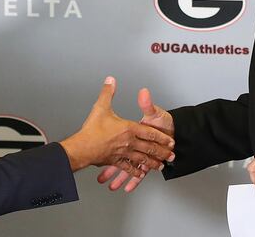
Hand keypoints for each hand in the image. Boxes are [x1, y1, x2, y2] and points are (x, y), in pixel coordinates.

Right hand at [60, 77, 174, 178]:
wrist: (82, 148)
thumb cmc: (92, 129)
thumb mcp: (101, 107)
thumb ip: (108, 92)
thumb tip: (111, 80)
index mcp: (129, 129)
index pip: (150, 133)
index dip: (162, 137)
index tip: (170, 141)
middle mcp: (129, 143)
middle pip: (150, 148)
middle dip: (162, 152)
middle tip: (171, 156)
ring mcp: (123, 154)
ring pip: (142, 159)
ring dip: (152, 163)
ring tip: (160, 166)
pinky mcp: (116, 162)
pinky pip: (129, 168)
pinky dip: (135, 172)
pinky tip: (140, 174)